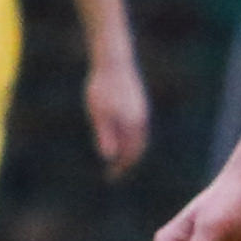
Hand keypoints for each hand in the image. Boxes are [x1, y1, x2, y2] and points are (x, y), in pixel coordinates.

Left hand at [87, 43, 152, 174]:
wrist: (113, 61)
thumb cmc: (101, 88)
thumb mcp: (98, 113)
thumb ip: (105, 135)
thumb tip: (109, 157)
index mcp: (132, 125)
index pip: (130, 155)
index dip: (121, 168)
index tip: (110, 178)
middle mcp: (141, 121)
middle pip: (138, 149)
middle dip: (127, 163)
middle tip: (114, 174)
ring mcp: (141, 112)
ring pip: (140, 138)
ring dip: (130, 152)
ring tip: (118, 160)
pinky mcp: (138, 104)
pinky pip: (138, 128)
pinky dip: (131, 139)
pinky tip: (120, 139)